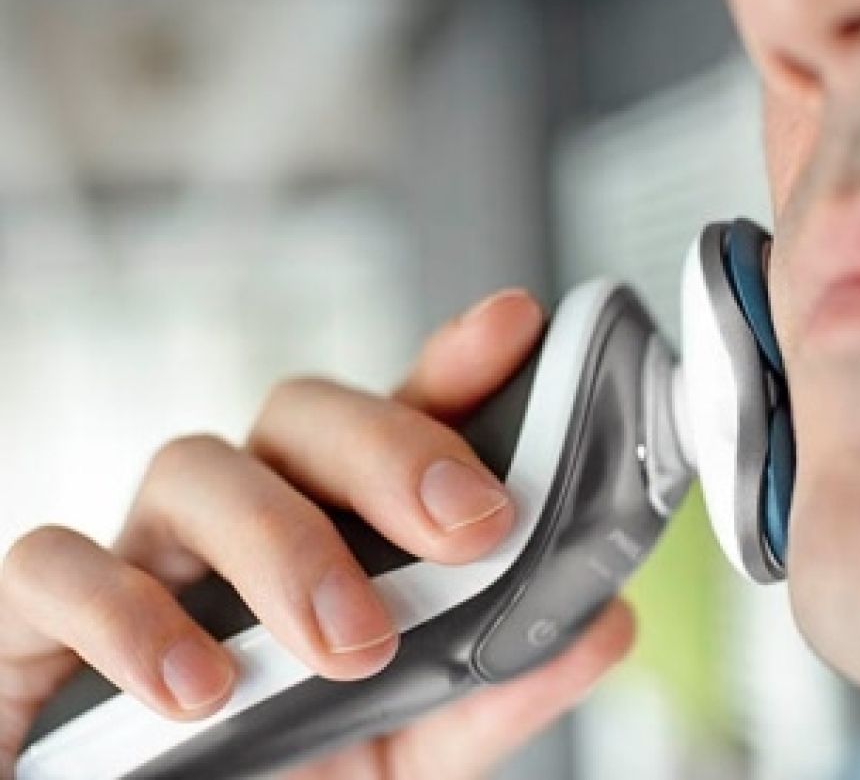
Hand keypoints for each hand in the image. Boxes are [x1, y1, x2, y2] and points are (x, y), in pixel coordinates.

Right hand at [0, 289, 635, 779]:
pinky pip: (58, 567)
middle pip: (305, 411)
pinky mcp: (45, 614)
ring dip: (285, 546)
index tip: (518, 325)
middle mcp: (247, 515)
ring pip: (194, 466)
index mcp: (340, 529)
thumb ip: (499, 686)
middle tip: (471, 526)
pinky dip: (132, 616)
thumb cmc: (289, 776)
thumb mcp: (415, 743)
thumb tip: (604, 623)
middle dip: (390, 450)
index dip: (456, 362)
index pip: (399, 415)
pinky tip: (201, 687)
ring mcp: (147, 552)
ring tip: (352, 644)